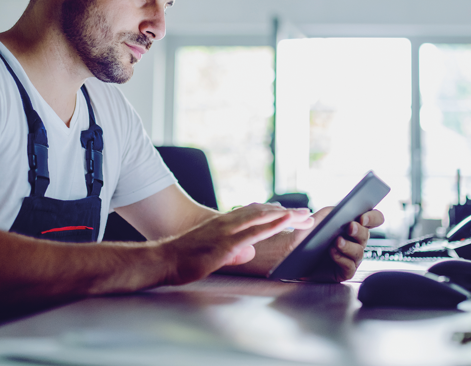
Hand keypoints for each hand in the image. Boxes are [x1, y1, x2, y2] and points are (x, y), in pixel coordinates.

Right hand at [162, 203, 313, 285]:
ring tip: (304, 214)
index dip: (274, 212)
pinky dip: (272, 224)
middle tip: (307, 213)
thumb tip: (249, 253)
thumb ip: (232, 252)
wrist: (163, 260)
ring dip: (285, 215)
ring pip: (262, 217)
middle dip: (286, 212)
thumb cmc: (183, 259)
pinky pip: (254, 231)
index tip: (290, 212)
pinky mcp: (226, 242)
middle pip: (263, 212)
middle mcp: (227, 222)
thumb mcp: (213, 254)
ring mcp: (227, 231)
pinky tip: (286, 219)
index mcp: (224, 224)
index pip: (254, 214)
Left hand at [293, 207, 384, 282]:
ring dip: (349, 246)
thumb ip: (327, 212)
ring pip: (359, 251)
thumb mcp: (315, 220)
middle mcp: (354, 240)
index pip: (373, 218)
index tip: (363, 217)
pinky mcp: (344, 271)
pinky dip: (342, 258)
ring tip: (337, 242)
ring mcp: (350, 256)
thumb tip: (337, 211)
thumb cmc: (306, 236)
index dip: (373, 217)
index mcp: (352, 224)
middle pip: (366, 235)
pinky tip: (332, 252)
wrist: (292, 254)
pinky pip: (349, 266)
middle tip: (350, 227)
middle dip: (359, 230)